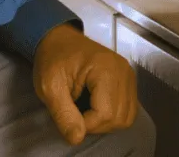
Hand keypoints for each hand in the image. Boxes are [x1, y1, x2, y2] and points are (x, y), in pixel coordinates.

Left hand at [34, 23, 137, 144]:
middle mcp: (123, 72)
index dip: (86, 124)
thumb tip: (77, 139)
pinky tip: (96, 107)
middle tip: (77, 115)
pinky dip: (114, 115)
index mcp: (106, 69)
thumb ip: (63, 114)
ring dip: (106, 122)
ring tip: (86, 112)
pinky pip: (129, 109)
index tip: (69, 115)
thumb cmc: (53, 59)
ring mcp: (129, 76)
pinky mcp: (129, 81)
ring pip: (127, 117)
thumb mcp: (49, 87)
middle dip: (96, 125)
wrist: (60, 40)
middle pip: (120, 117)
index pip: (106, 113)